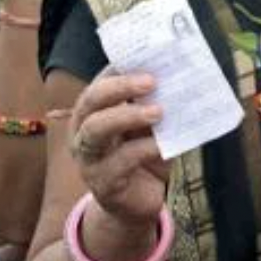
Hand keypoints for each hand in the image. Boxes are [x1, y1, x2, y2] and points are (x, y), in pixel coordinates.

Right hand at [69, 72, 167, 228]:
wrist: (139, 204)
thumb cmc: (144, 157)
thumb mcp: (149, 128)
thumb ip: (154, 106)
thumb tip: (177, 78)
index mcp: (93, 112)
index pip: (100, 81)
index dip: (119, 68)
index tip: (147, 56)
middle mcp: (83, 132)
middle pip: (90, 100)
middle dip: (120, 87)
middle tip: (151, 81)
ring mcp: (89, 158)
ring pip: (96, 129)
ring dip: (127, 116)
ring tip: (158, 112)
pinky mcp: (103, 183)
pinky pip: (120, 161)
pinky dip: (144, 150)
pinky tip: (163, 146)